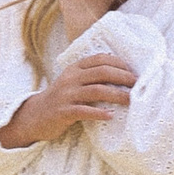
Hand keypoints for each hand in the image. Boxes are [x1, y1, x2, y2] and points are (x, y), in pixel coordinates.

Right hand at [0, 50, 136, 147]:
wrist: (35, 115)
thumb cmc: (61, 99)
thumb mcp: (73, 82)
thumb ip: (91, 76)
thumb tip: (120, 74)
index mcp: (75, 68)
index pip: (100, 59)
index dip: (119, 63)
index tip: (134, 71)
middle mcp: (71, 78)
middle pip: (102, 72)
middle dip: (123, 77)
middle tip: (138, 85)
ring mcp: (66, 94)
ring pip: (96, 90)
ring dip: (117, 95)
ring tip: (131, 100)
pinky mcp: (63, 112)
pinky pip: (84, 111)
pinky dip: (99, 113)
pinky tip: (111, 116)